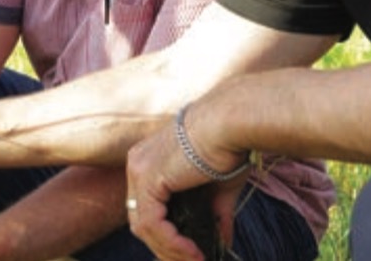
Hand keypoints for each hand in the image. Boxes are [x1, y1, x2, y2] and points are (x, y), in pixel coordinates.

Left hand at [125, 105, 247, 260]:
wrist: (232, 122)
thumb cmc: (230, 144)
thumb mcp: (220, 186)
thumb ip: (215, 213)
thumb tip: (222, 241)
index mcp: (150, 159)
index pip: (148, 207)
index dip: (166, 234)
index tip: (188, 252)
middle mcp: (138, 162)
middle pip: (141, 219)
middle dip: (165, 247)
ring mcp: (139, 170)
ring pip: (144, 226)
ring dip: (171, 251)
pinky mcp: (147, 178)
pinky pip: (152, 224)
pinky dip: (172, 243)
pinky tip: (194, 253)